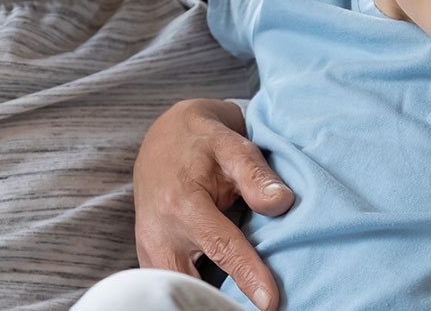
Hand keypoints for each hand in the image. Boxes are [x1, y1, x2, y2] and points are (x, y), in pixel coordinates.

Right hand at [133, 98, 294, 310]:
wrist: (165, 136)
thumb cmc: (203, 141)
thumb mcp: (233, 146)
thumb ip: (257, 176)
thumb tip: (282, 203)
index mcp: (182, 202)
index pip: (220, 247)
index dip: (247, 274)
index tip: (270, 300)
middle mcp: (159, 232)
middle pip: (187, 284)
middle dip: (216, 303)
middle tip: (252, 309)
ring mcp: (149, 249)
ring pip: (174, 291)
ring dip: (203, 303)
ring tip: (239, 306)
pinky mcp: (149, 258)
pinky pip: (169, 287)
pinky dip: (191, 298)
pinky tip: (218, 301)